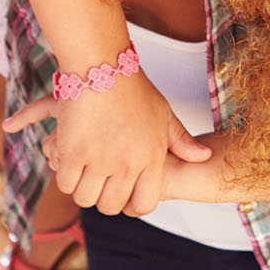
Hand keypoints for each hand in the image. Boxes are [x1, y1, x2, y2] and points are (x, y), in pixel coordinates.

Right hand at [3, 68, 211, 216]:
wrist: (102, 64)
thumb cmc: (133, 88)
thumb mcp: (164, 113)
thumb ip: (181, 140)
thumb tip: (204, 157)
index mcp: (152, 157)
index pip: (143, 204)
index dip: (131, 205)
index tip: (122, 193)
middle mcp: (128, 163)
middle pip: (110, 206)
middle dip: (103, 198)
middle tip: (99, 181)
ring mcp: (100, 159)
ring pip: (86, 198)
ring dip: (83, 188)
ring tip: (84, 171)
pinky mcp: (72, 151)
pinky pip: (66, 182)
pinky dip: (66, 176)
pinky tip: (70, 161)